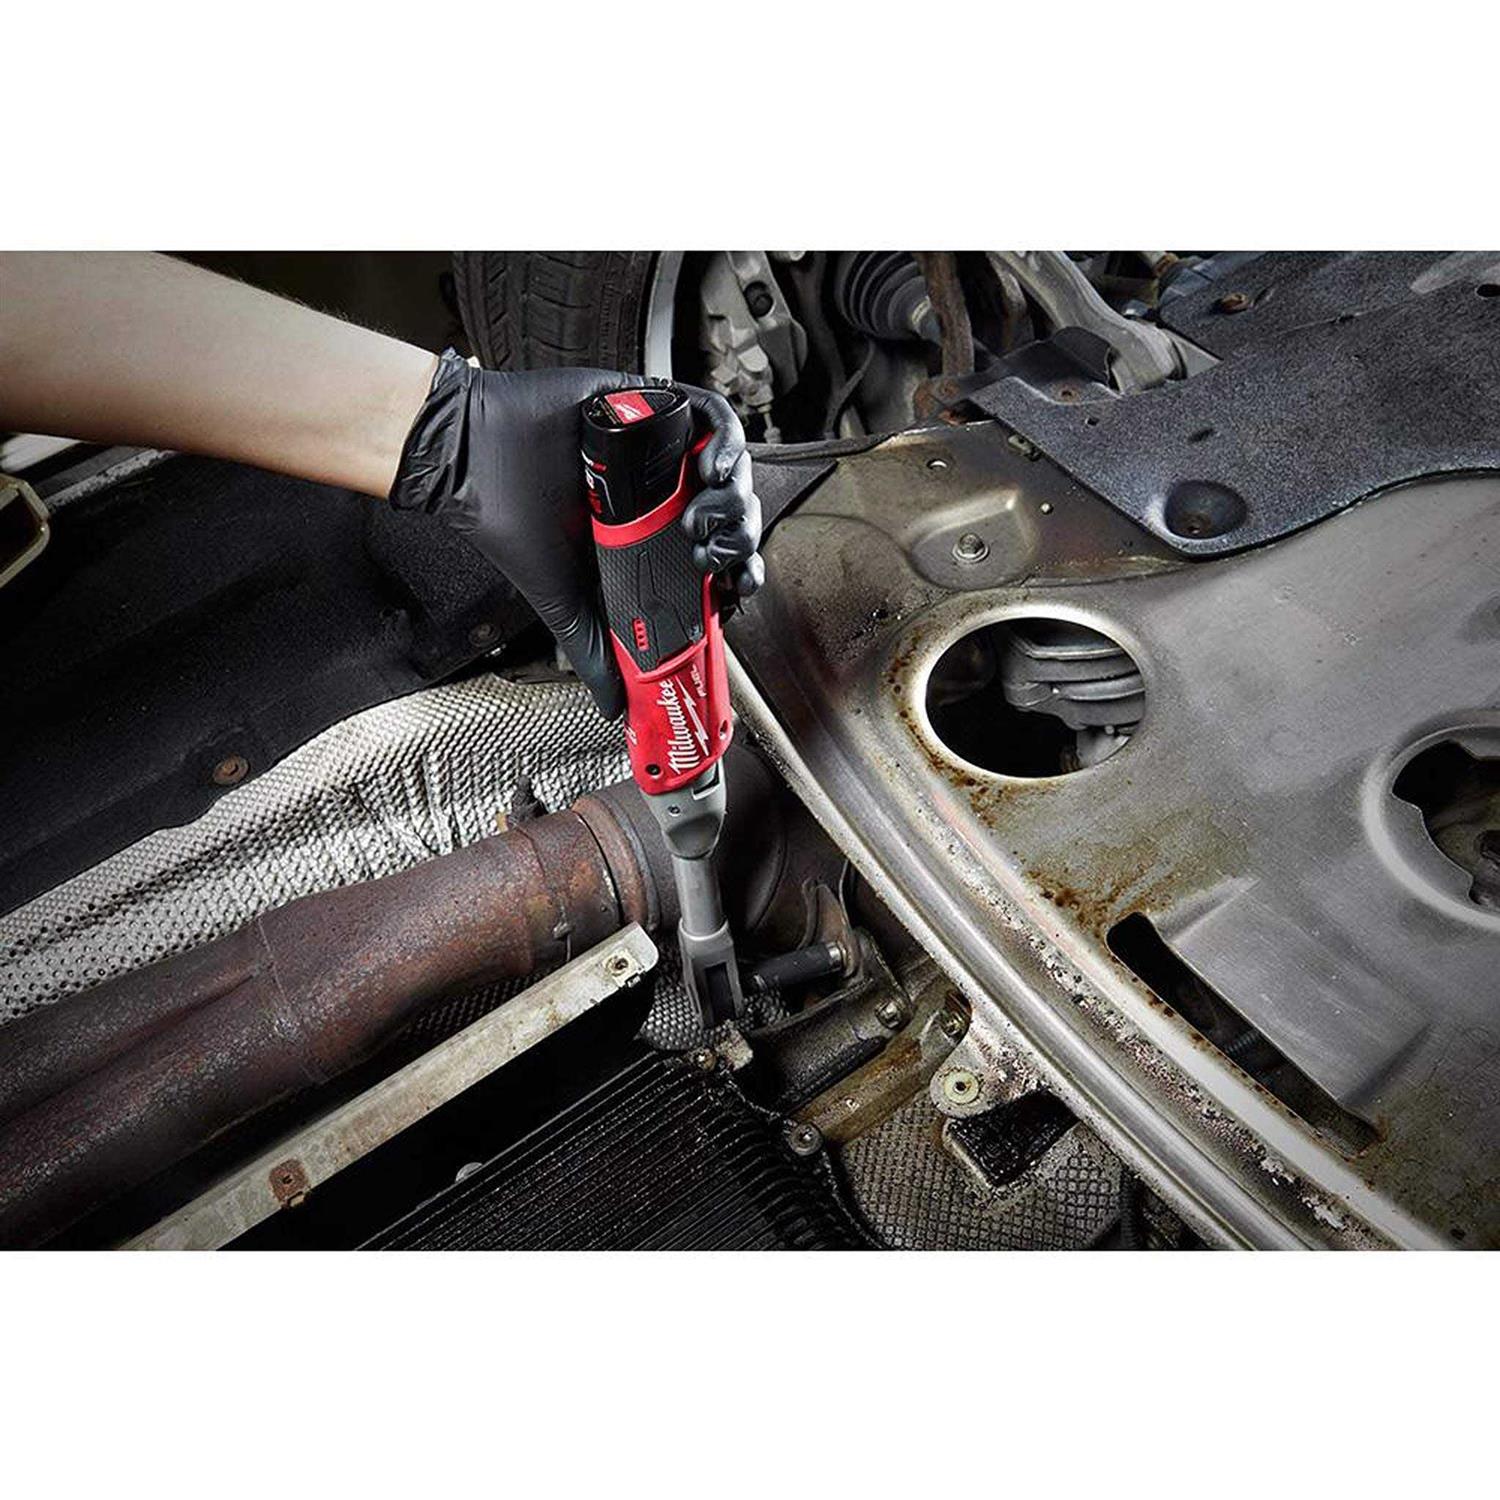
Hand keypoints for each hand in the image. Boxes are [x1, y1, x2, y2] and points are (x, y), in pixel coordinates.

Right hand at [390, 353, 761, 717]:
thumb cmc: (513, 522)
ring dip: (736, 495)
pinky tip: (712, 467)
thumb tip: (615, 709)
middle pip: (733, 514)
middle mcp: (661, 494)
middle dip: (740, 538)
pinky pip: (710, 415)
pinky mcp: (650, 405)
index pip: (718, 556)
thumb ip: (595, 653)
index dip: (737, 574)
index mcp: (651, 537)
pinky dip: (727, 439)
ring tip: (707, 515)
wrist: (474, 463)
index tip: (733, 590)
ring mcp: (659, 451)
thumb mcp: (565, 605)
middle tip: (717, 554)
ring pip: (730, 469)